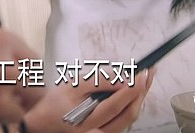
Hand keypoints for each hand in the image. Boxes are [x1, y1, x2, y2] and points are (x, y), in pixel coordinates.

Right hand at [0, 28, 44, 132]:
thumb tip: (12, 60)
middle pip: (37, 87)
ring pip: (20, 109)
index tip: (24, 81)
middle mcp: (5, 65)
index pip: (35, 60)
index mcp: (1, 40)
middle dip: (27, 95)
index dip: (29, 73)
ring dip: (8, 110)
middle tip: (15, 99)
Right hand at [22, 68, 153, 132]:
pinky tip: (136, 91)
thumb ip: (97, 81)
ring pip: (129, 119)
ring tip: (146, 78)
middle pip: (127, 115)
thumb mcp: (73, 85)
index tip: (142, 74)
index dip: (131, 90)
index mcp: (85, 121)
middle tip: (149, 73)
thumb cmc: (57, 103)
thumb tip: (122, 78)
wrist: (45, 122)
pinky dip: (133, 104)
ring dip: (140, 98)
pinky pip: (125, 120)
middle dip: (141, 93)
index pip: (114, 106)